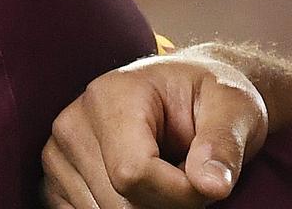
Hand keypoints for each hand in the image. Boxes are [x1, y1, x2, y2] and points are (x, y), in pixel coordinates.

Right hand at [41, 51, 266, 207]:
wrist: (189, 95)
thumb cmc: (212, 98)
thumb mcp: (235, 108)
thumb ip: (224, 144)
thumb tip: (212, 185)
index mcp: (112, 94)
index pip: (134, 172)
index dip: (180, 193)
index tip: (212, 182)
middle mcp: (74, 123)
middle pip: (119, 202)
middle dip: (169, 204)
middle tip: (195, 175)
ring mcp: (58, 156)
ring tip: (171, 174)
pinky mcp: (55, 184)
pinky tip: (145, 189)